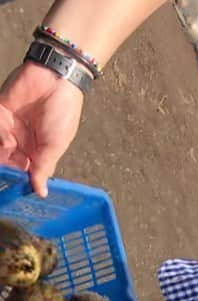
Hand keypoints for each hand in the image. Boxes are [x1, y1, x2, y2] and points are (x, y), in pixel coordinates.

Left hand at [0, 63, 84, 196]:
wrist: (55, 80)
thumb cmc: (62, 114)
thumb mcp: (55, 145)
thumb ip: (43, 169)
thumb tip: (42, 193)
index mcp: (37, 152)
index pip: (21, 170)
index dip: (16, 178)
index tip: (12, 186)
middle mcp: (21, 141)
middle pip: (5, 159)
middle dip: (4, 163)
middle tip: (10, 153)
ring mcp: (9, 125)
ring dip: (1, 147)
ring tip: (10, 141)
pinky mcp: (0, 110)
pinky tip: (7, 128)